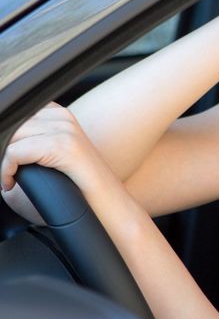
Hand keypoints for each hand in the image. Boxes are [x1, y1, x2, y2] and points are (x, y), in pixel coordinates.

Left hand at [1, 103, 118, 221]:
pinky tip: (10, 184)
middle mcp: (63, 117)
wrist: (108, 204)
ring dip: (3, 160)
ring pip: (10, 137)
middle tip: (5, 171)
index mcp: (59, 114)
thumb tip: (2, 145)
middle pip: (11, 124)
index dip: (5, 137)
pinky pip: (15, 153)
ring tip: (8, 178)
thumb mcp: (51, 156)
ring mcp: (65, 130)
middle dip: (2, 148)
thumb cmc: (79, 187)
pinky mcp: (64, 147)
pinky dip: (5, 170)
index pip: (15, 114)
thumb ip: (29, 143)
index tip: (5, 159)